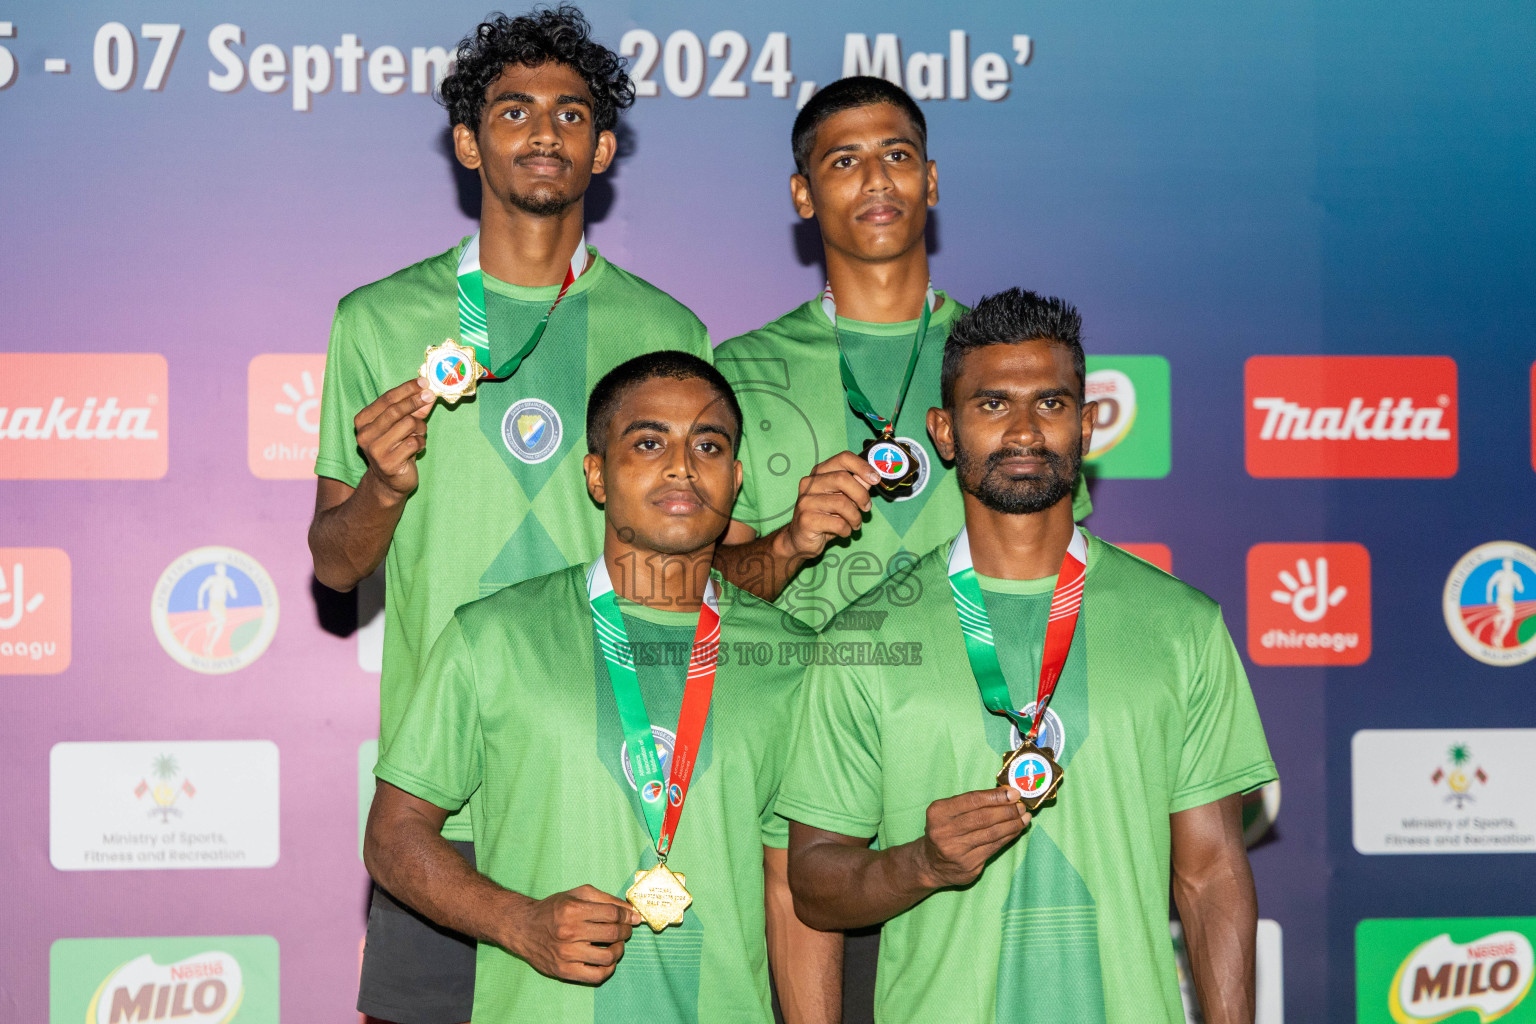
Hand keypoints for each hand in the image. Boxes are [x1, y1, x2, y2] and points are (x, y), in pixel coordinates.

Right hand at [354, 378, 433, 499]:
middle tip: (431, 396)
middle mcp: (365, 434)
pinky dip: (420, 443)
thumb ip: (414, 409)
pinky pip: (413, 443)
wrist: (389, 481)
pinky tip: (416, 450)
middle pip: (395, 410)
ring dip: (420, 429)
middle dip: (416, 401)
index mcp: (363, 420)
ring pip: (408, 425)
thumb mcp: (403, 425)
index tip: (424, 382)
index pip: (386, 399)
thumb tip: (428, 392)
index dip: (407, 389)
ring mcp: (375, 449)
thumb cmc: (396, 447)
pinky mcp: (388, 463)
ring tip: (418, 436)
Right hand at [505, 884, 641, 984]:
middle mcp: (569, 932)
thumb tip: (630, 911)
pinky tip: (607, 960)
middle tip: (625, 930)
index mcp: (573, 910)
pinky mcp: (564, 971)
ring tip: (616, 945)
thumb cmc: (553, 909)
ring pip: (608, 956)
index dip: (627, 916)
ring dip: (619, 950)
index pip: (612, 913)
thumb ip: (605, 899)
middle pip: (612, 933)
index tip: (633, 918)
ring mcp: (566, 954)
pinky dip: (608, 969)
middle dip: (625, 931)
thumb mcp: (576, 894)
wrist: (524, 928)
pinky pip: (596, 975)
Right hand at [780, 451, 880, 558]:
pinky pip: (838, 523)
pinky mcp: (807, 520)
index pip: (843, 458)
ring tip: (855, 523)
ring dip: (855, 517)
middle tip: (867, 507)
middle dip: (861, 495)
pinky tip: (844, 531)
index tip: (876, 478)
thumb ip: (856, 485)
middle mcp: (809, 483)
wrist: (801, 539)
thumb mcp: (842, 498)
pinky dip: (847, 530)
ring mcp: (806, 501)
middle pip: (843, 478)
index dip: (862, 466)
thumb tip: (872, 477)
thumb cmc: (825, 516)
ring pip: (842, 503)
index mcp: (819, 473)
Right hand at [915, 788, 1029, 889]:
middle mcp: (944, 831)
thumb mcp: (949, 811)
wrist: (931, 863)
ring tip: (1024, 817)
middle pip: (983, 817)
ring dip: (1012, 824)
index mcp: (938, 812)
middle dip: (1007, 811)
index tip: (1014, 793)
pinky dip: (1008, 837)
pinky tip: (1016, 830)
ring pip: (992, 833)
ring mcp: (956, 850)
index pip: (972, 800)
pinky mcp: (968, 865)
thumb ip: (973, 802)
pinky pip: (994, 847)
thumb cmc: (945, 830)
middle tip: (1022, 806)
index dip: (996, 796)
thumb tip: (1007, 794)